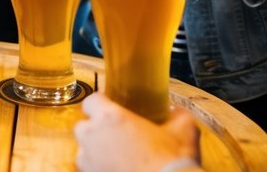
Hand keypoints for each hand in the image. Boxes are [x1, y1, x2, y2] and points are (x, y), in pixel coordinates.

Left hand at [75, 93, 200, 171]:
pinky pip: (90, 170)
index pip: (90, 101)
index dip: (99, 104)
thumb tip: (178, 112)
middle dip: (95, 129)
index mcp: (110, 117)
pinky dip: (99, 169)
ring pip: (83, 151)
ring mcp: (89, 161)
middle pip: (83, 126)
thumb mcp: (183, 130)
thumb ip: (179, 116)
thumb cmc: (171, 159)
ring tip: (116, 156)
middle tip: (115, 134)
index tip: (109, 108)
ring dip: (94, 151)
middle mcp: (93, 137)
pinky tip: (118, 169)